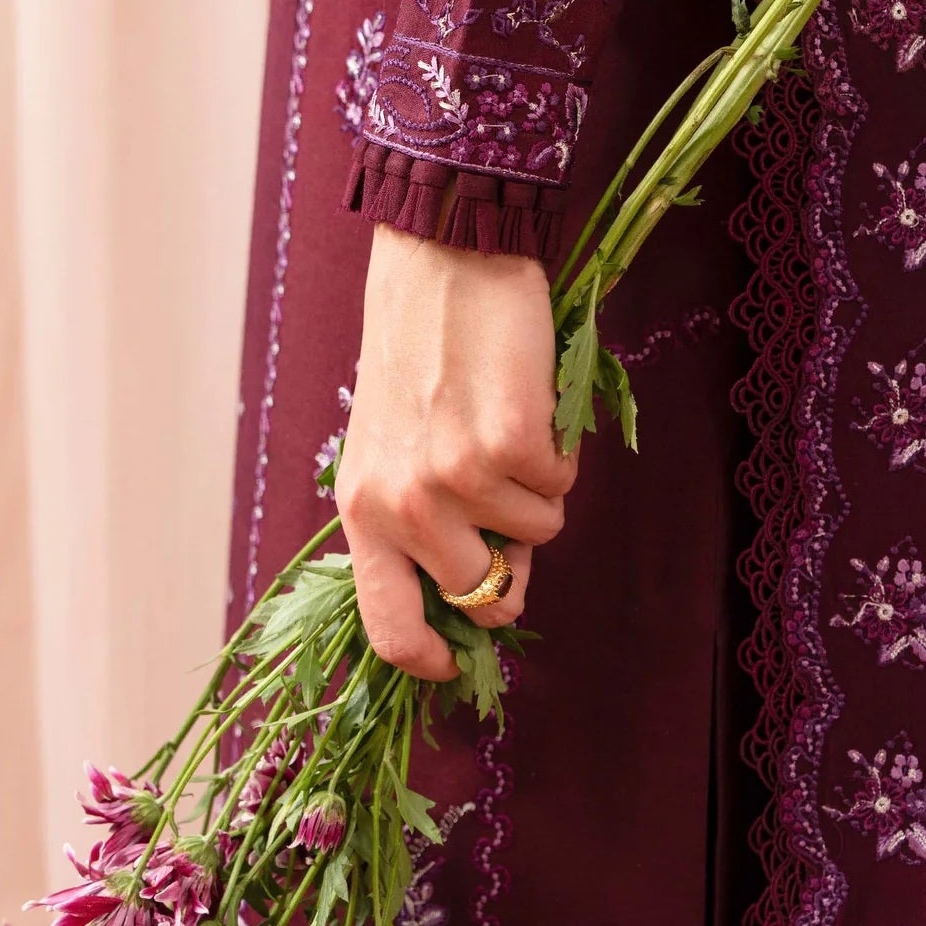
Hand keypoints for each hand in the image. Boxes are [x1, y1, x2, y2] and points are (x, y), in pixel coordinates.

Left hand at [337, 222, 576, 680]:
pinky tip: (527, 401)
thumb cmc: (418, 350)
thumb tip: (487, 584)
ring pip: (538, 534)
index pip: (388, 625)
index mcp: (364, 509)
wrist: (444, 261)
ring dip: (537, 489)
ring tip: (506, 425)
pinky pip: (562, 484)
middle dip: (510, 556)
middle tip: (507, 497)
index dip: (427, 658)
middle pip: (484, 590)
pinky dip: (559, 450)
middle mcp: (405, 505)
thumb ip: (420, 518)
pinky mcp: (512, 445)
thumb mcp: (391, 443)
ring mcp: (460, 478)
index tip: (454, 664)